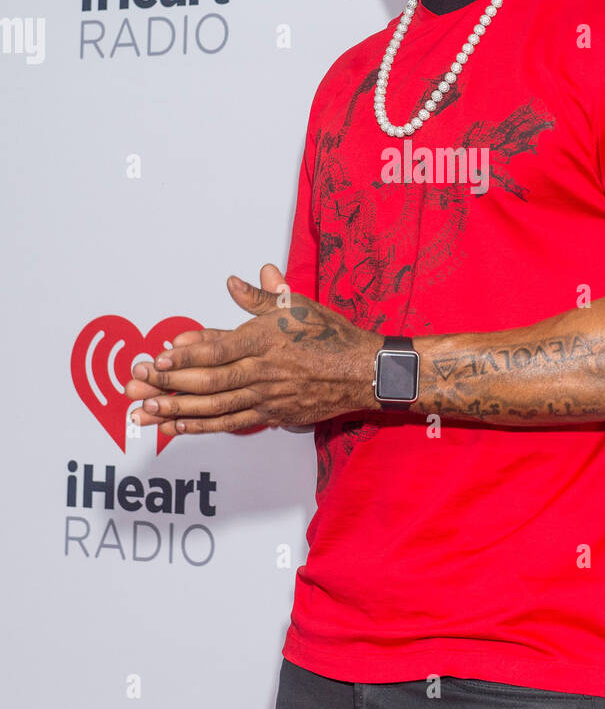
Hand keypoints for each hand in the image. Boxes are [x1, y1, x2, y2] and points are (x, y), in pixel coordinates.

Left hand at [123, 263, 380, 435]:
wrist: (364, 371)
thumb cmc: (331, 335)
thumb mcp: (299, 306)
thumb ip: (263, 297)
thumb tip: (237, 281)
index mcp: (268, 339)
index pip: (221, 347)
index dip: (189, 353)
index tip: (159, 356)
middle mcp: (264, 371)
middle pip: (210, 381)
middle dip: (170, 384)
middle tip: (136, 385)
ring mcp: (267, 396)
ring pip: (216, 407)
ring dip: (177, 410)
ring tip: (145, 412)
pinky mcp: (272, 414)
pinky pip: (232, 423)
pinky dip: (203, 426)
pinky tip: (177, 427)